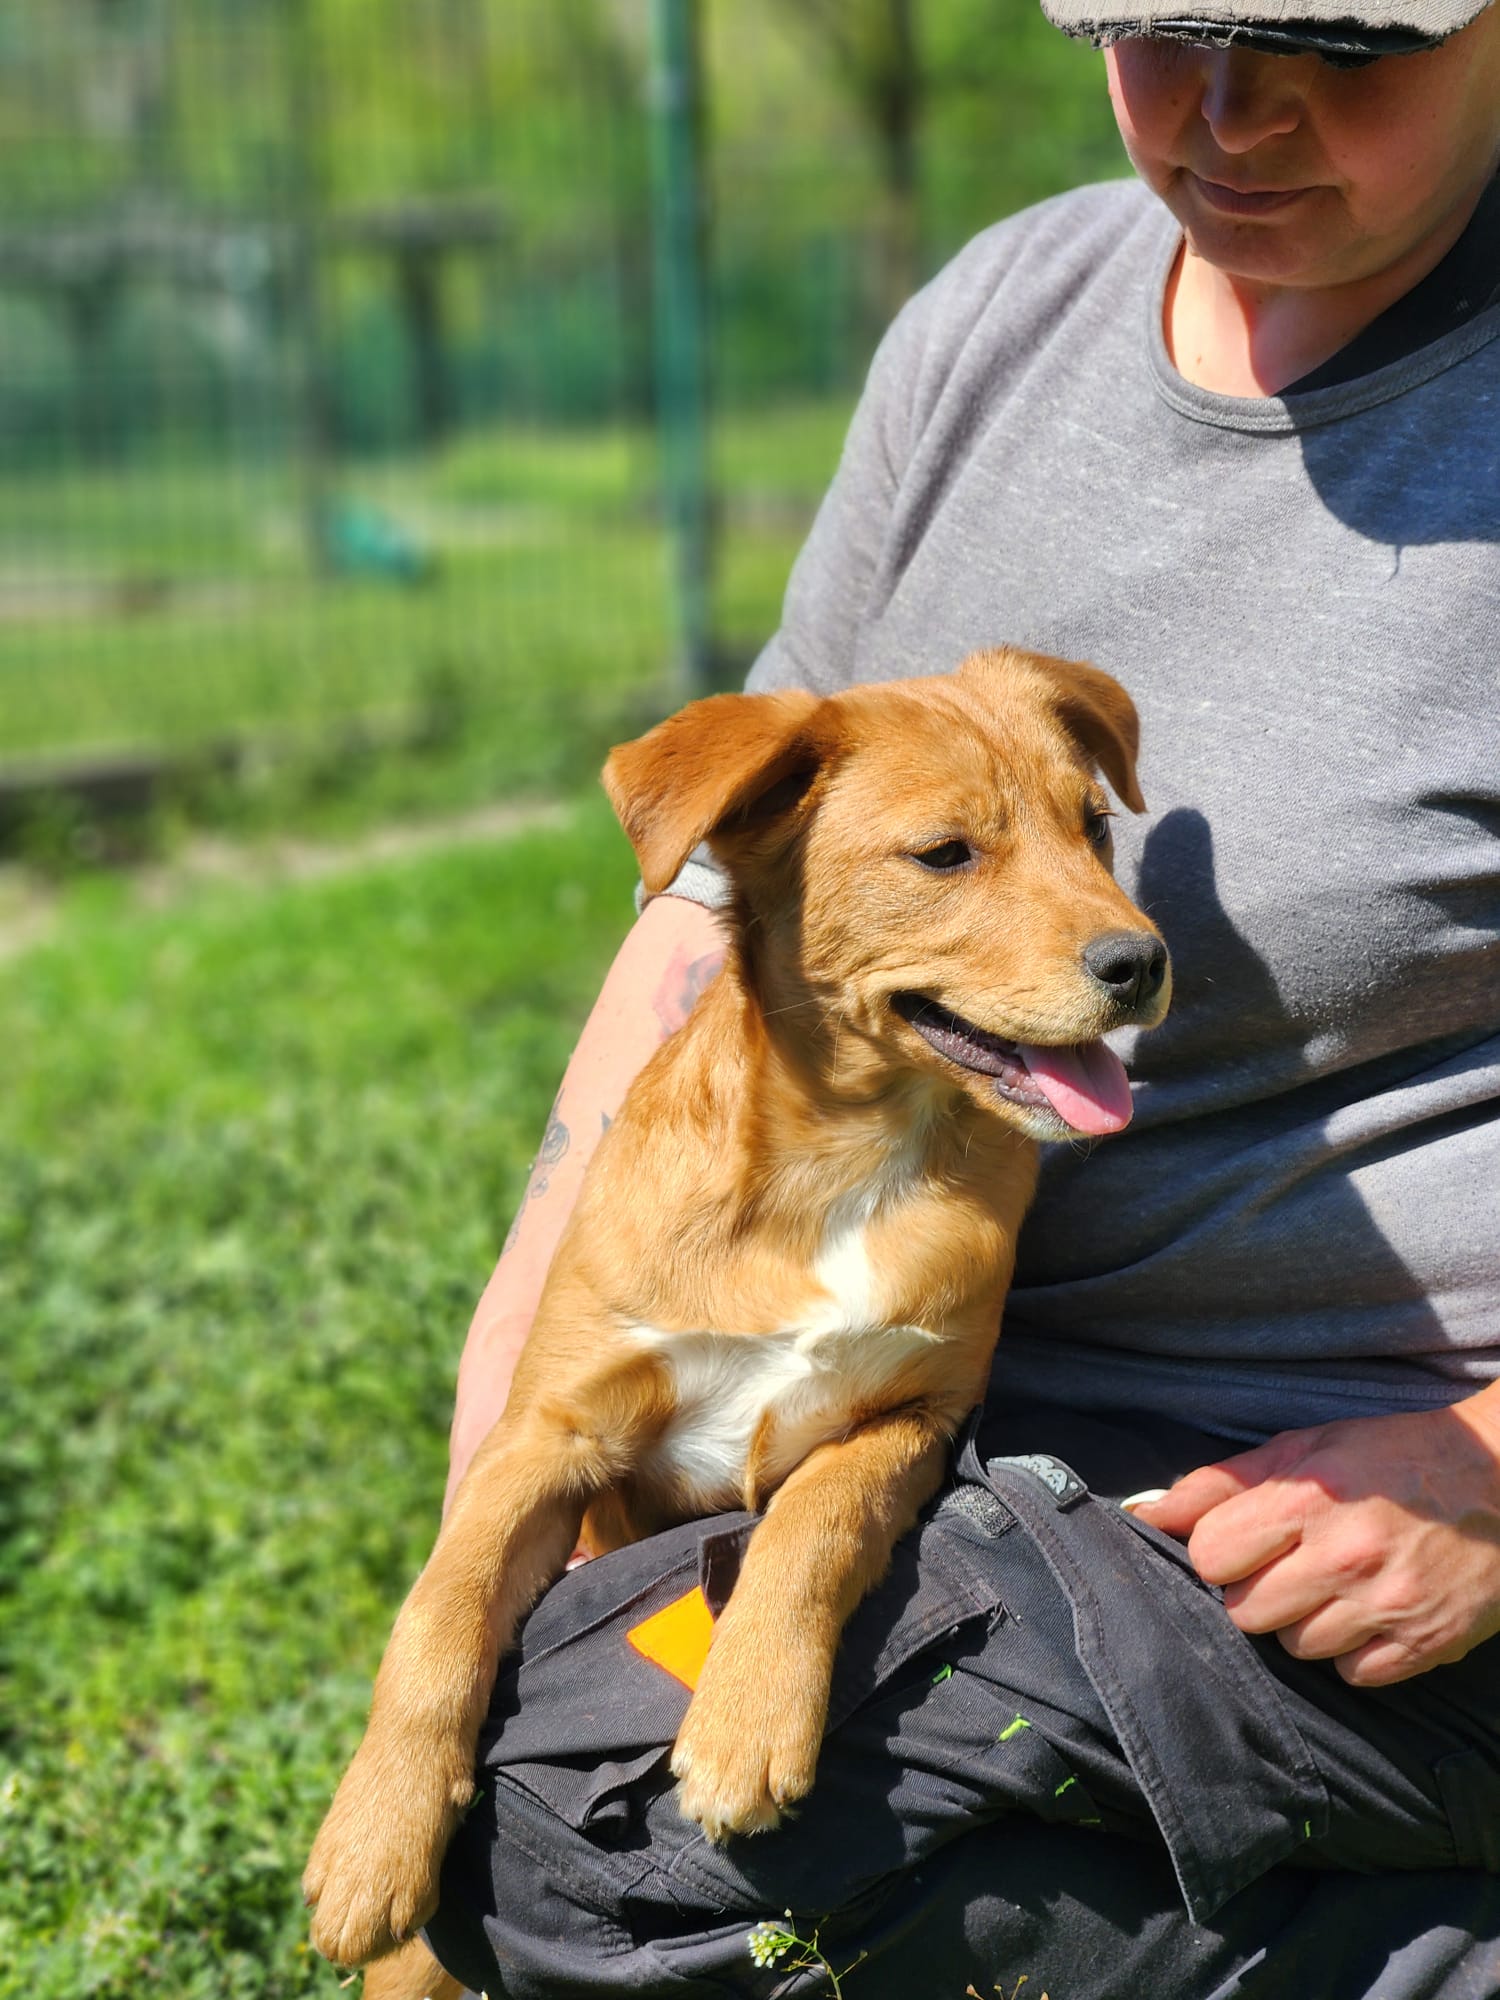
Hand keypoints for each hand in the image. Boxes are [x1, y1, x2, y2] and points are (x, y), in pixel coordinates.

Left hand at [1132, 1395, 1499, 1685]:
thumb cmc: (1389, 1458)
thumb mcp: (1303, 1447)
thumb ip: (1219, 1482)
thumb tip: (1146, 1512)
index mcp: (1306, 1499)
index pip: (1211, 1556)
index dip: (1220, 1552)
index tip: (1244, 1543)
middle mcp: (1344, 1555)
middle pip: (1246, 1613)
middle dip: (1257, 1591)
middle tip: (1291, 1565)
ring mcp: (1388, 1605)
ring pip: (1297, 1649)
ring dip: (1305, 1623)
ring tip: (1334, 1585)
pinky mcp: (1427, 1644)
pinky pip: (1354, 1676)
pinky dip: (1355, 1653)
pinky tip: (1370, 1612)